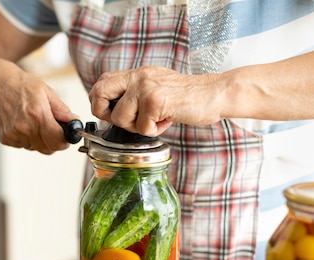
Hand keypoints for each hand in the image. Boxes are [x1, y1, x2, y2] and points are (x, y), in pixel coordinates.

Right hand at [0, 67, 76, 153]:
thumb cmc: (20, 85)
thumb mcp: (46, 91)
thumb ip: (62, 110)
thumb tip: (74, 122)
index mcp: (38, 115)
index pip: (58, 141)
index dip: (65, 140)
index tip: (66, 135)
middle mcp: (24, 128)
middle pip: (48, 149)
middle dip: (53, 141)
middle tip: (52, 128)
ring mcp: (13, 135)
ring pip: (36, 148)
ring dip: (39, 139)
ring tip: (33, 121)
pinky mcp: (5, 139)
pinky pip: (23, 146)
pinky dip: (27, 138)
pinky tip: (23, 124)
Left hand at [88, 66, 222, 135]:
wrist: (215, 94)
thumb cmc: (186, 97)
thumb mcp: (156, 87)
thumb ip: (134, 93)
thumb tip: (110, 111)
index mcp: (136, 74)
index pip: (101, 83)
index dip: (100, 102)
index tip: (112, 114)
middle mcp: (138, 76)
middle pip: (99, 93)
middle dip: (105, 114)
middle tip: (126, 121)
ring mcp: (145, 87)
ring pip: (119, 118)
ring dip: (136, 127)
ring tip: (156, 120)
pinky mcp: (155, 101)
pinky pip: (141, 128)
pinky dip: (154, 131)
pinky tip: (167, 121)